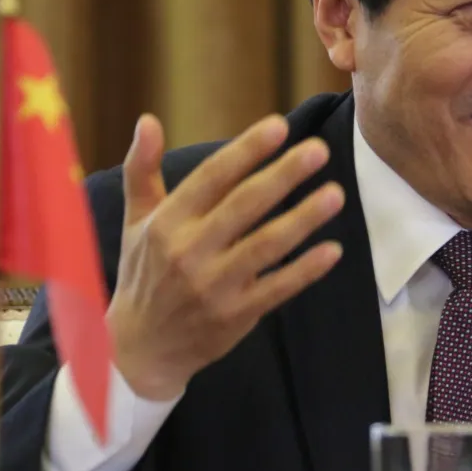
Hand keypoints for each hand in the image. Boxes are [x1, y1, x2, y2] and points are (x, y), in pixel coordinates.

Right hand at [106, 113, 344, 400]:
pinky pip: (278, 288)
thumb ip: (142, 169)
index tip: (280, 126)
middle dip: (283, 175)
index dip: (246, 150)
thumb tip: (148, 121)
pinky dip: (306, 270)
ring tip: (336, 193)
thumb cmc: (144, 273)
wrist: (140, 349)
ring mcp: (214, 286)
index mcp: (167, 222)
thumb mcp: (135, 220)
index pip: (211, 177)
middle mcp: (189, 251)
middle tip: (319, 150)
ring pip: (266, 246)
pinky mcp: (236, 315)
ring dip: (304, 219)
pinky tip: (333, 250)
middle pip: (244, 205)